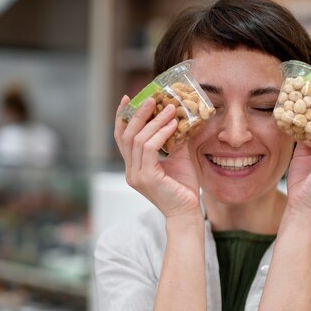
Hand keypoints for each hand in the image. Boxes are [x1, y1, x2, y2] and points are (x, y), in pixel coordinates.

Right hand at [114, 96, 201, 217]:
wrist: (188, 212)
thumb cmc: (184, 188)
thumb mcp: (179, 158)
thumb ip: (173, 140)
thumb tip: (178, 116)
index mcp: (134, 167)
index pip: (122, 138)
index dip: (123, 118)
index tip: (129, 98)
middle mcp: (131, 171)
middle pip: (127, 136)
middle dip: (138, 114)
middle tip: (152, 98)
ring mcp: (136, 175)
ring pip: (139, 140)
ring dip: (155, 121)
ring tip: (170, 108)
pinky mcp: (146, 177)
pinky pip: (150, 149)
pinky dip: (161, 134)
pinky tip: (173, 125)